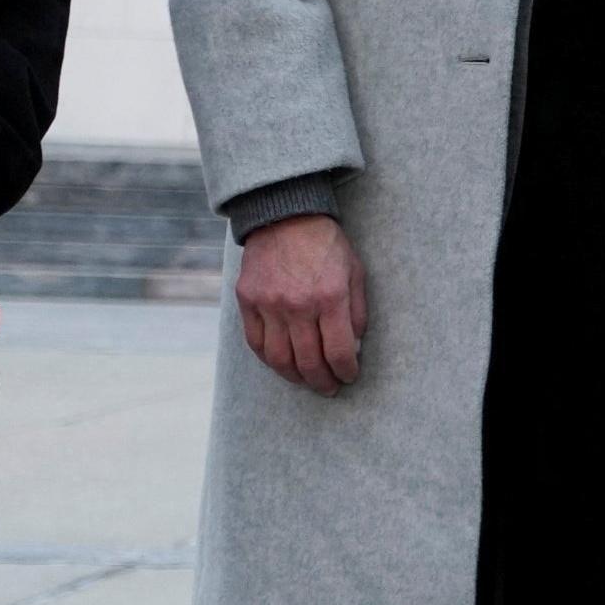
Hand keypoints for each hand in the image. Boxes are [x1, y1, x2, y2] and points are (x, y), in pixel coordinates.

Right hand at [237, 214, 368, 395]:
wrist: (286, 217)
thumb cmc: (327, 246)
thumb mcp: (355, 272)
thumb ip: (357, 311)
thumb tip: (355, 346)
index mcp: (330, 297)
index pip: (338, 351)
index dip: (346, 371)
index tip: (349, 376)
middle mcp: (298, 304)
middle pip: (309, 361)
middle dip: (322, 381)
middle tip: (329, 388)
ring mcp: (268, 304)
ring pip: (279, 359)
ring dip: (295, 377)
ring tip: (307, 381)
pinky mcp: (247, 300)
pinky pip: (256, 343)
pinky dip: (269, 360)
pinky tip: (282, 364)